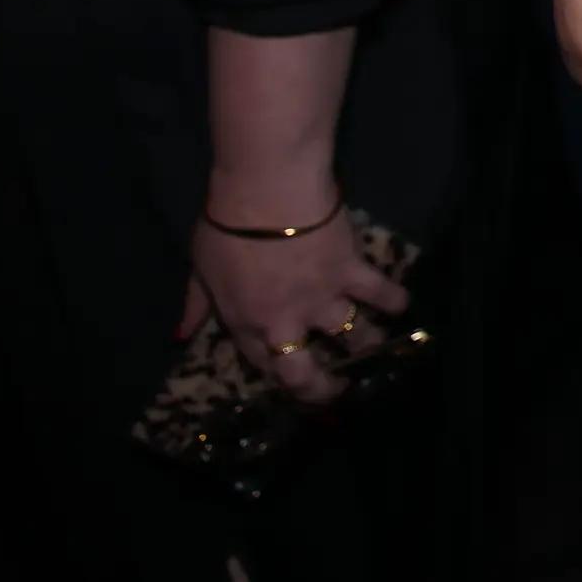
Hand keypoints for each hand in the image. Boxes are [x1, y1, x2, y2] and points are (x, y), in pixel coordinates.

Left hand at [183, 204, 408, 405]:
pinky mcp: (351, 270)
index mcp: (247, 323)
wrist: (267, 192)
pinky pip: (380, 292)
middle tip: (337, 388)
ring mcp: (323, 298)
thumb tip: (179, 335)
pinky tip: (402, 305)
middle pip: (307, 373)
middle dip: (323, 389)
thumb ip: (197, 304)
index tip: (289, 379)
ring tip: (377, 345)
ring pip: (353, 337)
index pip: (264, 366)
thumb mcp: (200, 269)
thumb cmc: (226, 228)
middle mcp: (287, 322)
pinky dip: (394, 299)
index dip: (278, 377)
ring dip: (367, 345)